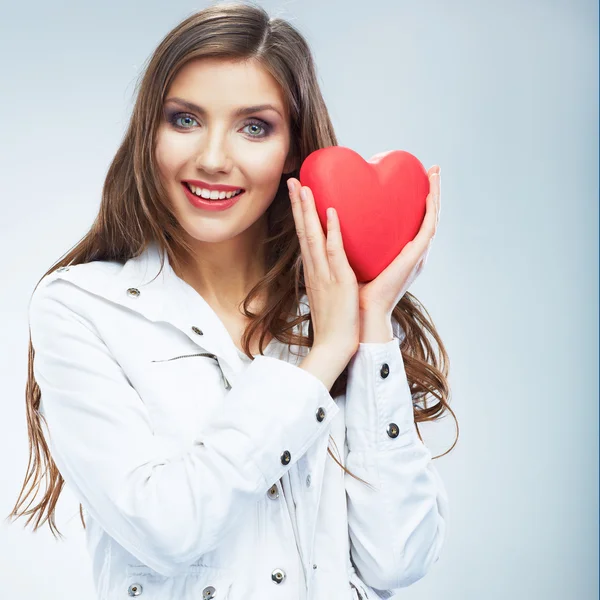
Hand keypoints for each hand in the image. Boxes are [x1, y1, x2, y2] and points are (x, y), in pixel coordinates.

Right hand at [287, 177, 359, 360]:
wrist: (334, 347)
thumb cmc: (334, 324)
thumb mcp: (328, 296)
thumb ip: (328, 279)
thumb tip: (331, 267)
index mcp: (314, 272)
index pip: (304, 238)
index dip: (300, 215)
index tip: (297, 194)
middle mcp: (315, 270)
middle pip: (303, 232)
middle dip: (298, 205)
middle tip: (293, 180)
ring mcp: (326, 275)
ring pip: (313, 237)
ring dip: (308, 211)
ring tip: (303, 187)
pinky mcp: (340, 282)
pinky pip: (335, 253)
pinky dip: (333, 231)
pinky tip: (331, 212)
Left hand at [358, 165, 440, 316]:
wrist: (360, 314)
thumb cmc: (354, 292)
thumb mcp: (354, 261)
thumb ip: (353, 243)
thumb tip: (335, 219)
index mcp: (400, 254)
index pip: (411, 221)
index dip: (417, 200)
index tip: (416, 178)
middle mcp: (412, 254)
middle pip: (427, 216)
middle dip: (432, 191)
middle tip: (434, 168)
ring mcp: (416, 256)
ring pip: (432, 218)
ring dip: (436, 193)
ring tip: (436, 171)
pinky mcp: (414, 259)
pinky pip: (428, 228)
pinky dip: (432, 208)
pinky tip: (430, 192)